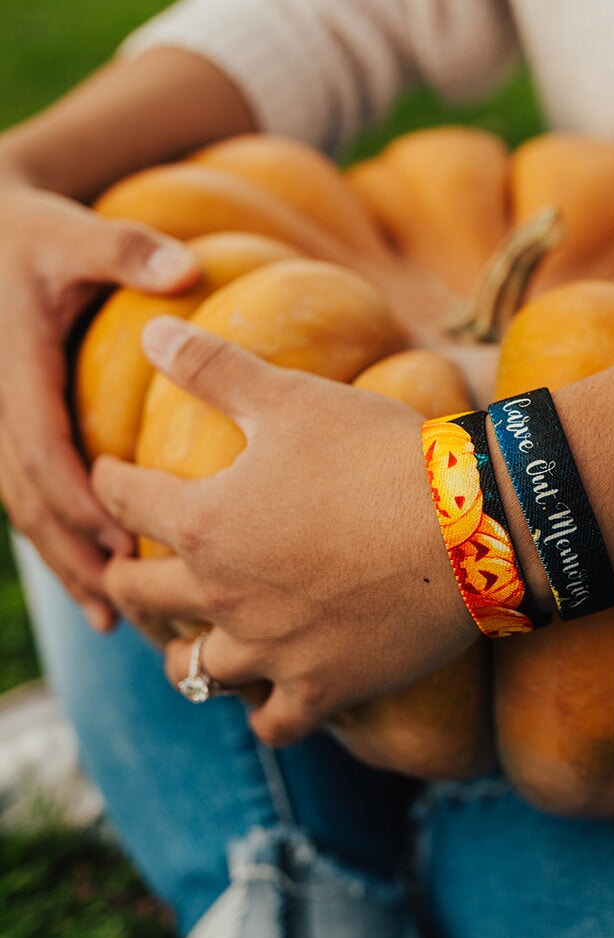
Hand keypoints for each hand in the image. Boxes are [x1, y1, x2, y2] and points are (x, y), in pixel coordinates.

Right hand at [0, 175, 197, 628]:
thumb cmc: (32, 235)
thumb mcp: (73, 233)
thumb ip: (123, 249)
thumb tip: (185, 270)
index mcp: (15, 371)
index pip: (39, 449)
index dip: (79, 500)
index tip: (125, 543)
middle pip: (30, 499)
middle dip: (75, 555)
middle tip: (126, 610)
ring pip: (25, 510)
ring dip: (66, 563)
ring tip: (112, 618)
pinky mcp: (11, 431)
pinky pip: (28, 497)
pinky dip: (59, 539)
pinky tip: (94, 578)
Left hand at [92, 318, 479, 745]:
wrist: (471, 525)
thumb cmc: (380, 455)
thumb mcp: (293, 397)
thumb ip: (215, 366)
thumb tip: (154, 329)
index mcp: (206, 522)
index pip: (124, 500)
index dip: (111, 481)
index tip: (113, 476)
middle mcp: (225, 595)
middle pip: (139, 594)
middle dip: (123, 575)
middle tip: (132, 567)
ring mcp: (274, 650)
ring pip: (194, 670)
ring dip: (182, 654)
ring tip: (190, 641)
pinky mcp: (326, 687)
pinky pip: (273, 724)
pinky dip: (262, 712)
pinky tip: (266, 696)